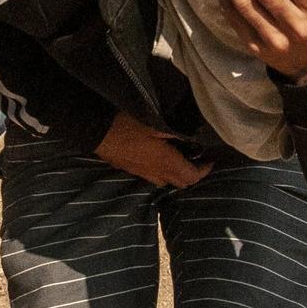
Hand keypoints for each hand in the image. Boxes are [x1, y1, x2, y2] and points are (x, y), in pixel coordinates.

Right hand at [95, 112, 210, 188]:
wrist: (96, 131)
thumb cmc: (127, 124)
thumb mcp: (155, 123)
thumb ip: (176, 133)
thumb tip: (191, 138)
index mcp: (164, 162)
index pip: (191, 176)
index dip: (204, 171)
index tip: (211, 160)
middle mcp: (155, 173)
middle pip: (180, 184)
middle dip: (193, 175)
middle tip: (199, 161)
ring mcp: (141, 173)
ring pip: (165, 182)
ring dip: (177, 175)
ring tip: (182, 160)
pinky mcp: (131, 170)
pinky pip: (153, 177)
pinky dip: (163, 173)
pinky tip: (161, 159)